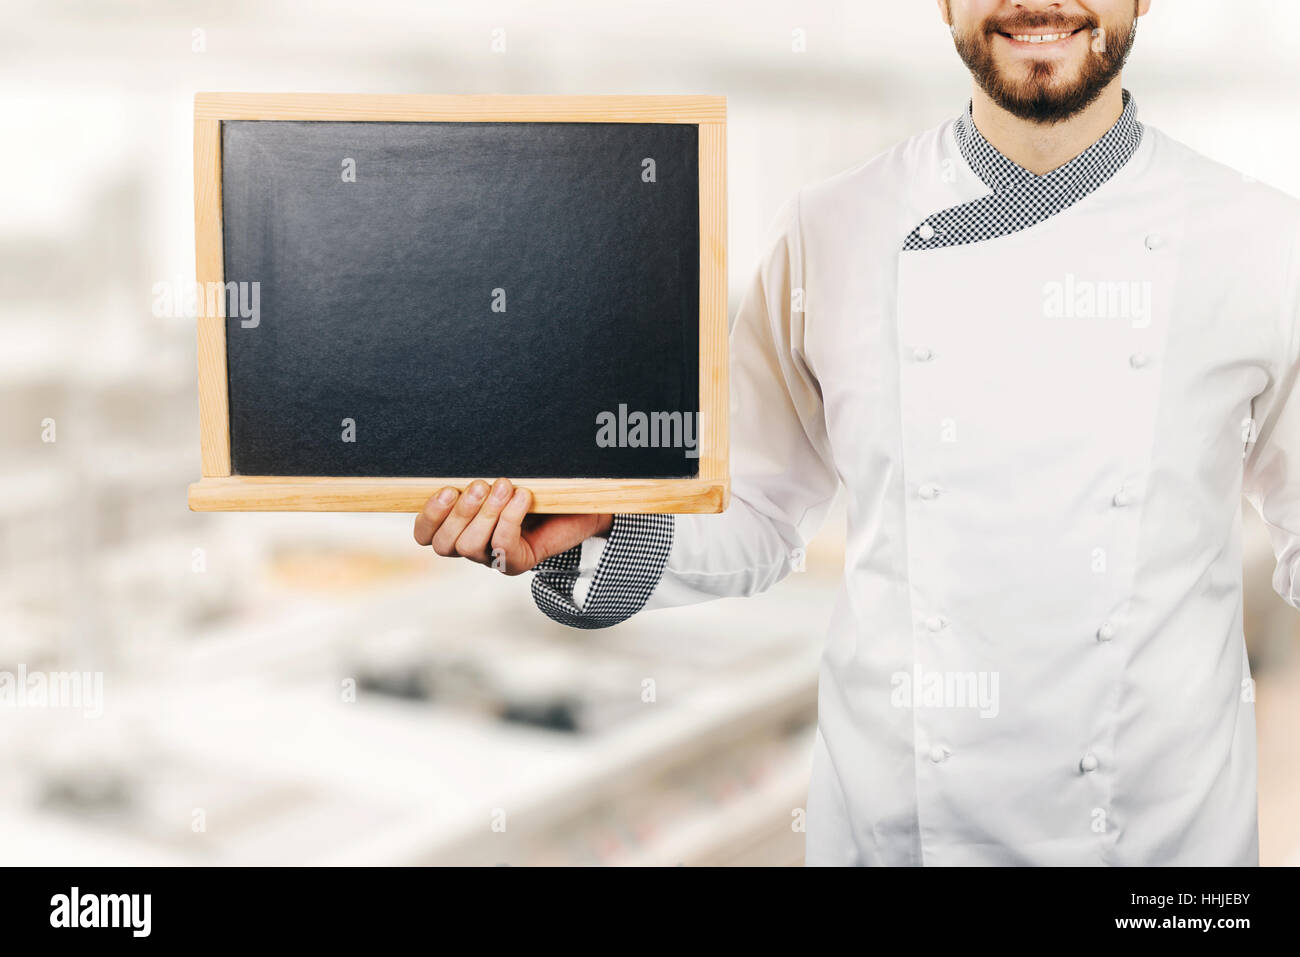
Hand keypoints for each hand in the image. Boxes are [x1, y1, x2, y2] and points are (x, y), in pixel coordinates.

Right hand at [413, 478, 612, 574]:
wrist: (581, 503)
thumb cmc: (537, 485)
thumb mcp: (500, 475)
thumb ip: (479, 470)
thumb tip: (459, 448)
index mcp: (459, 525)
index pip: (426, 534)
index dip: (429, 516)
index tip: (446, 489)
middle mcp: (473, 545)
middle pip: (445, 544)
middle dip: (458, 513)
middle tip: (480, 485)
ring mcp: (495, 558)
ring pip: (469, 547)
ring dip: (485, 514)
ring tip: (504, 486)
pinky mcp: (519, 563)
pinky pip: (503, 547)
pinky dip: (510, 518)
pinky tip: (523, 496)